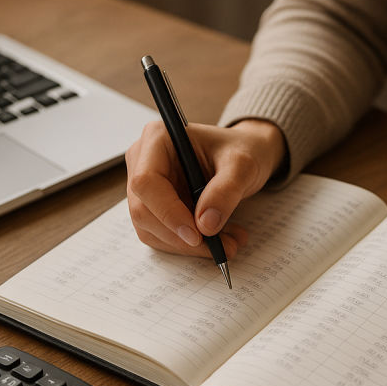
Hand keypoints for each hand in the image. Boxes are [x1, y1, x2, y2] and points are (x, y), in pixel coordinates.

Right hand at [125, 119, 286, 258]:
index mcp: (158, 138)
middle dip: (181, 236)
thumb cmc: (242, 150)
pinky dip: (188, 246)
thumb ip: (225, 191)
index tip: (197, 235)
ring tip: (228, 243)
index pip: (146, 182)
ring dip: (187, 246)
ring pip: (150, 228)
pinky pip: (160, 235)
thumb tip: (205, 225)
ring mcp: (146, 186)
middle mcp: (143, 161)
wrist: (243, 158)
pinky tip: (218, 239)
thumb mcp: (242, 165)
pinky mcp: (154, 207)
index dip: (167, 212)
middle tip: (222, 246)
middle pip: (143, 210)